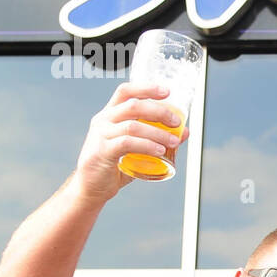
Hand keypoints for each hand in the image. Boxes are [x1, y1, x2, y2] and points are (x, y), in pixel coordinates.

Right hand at [74, 82, 186, 201]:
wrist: (92, 188)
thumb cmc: (116, 166)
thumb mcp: (138, 149)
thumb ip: (158, 138)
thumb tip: (184, 132)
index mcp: (110, 114)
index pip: (125, 91)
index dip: (146, 88)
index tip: (167, 91)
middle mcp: (103, 120)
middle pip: (133, 105)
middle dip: (159, 111)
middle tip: (176, 122)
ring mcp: (100, 135)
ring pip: (132, 125)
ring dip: (157, 132)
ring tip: (173, 142)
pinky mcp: (101, 151)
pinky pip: (127, 143)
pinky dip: (147, 145)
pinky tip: (160, 151)